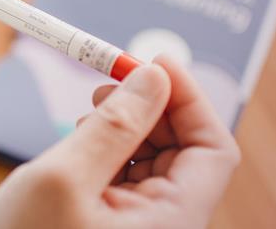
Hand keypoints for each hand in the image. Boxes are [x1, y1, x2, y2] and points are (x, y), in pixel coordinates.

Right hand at [0, 55, 239, 228]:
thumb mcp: (63, 178)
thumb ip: (113, 126)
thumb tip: (153, 78)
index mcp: (169, 223)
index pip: (212, 151)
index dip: (190, 100)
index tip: (156, 62)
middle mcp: (163, 224)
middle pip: (184, 152)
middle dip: (153, 107)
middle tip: (114, 77)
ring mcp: (138, 225)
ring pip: (154, 160)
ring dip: (129, 124)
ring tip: (93, 108)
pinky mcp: (113, 222)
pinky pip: (127, 174)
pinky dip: (110, 146)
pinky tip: (85, 135)